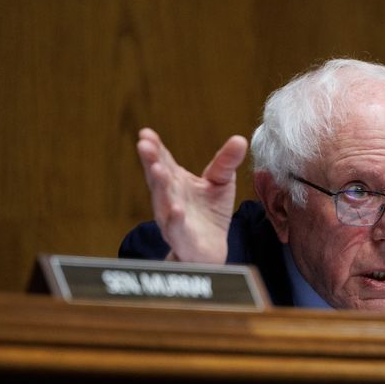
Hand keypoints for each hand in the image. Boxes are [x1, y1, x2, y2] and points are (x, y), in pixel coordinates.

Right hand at [136, 128, 247, 262]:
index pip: (163, 161)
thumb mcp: (221, 183)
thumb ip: (226, 162)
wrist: (211, 251)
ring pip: (162, 203)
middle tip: (144, 145)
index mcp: (176, 182)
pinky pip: (175, 229)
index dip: (155, 148)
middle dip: (151, 161)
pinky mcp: (182, 239)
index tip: (146, 132)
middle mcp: (169, 198)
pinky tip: (176, 209)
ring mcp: (172, 219)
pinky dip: (174, 220)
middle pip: (158, 178)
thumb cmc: (210, 213)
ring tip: (157, 169)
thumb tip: (240, 139)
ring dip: (159, 187)